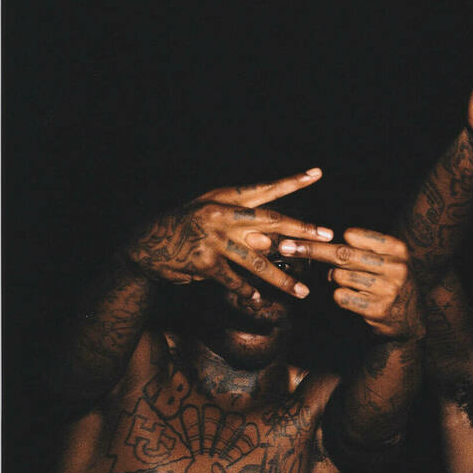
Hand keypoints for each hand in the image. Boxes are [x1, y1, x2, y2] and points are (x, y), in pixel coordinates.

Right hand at [127, 168, 333, 295]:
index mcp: (226, 199)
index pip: (266, 190)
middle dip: (300, 230)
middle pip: (270, 222)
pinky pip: (234, 280)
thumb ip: (243, 225)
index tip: (316, 173)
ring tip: (302, 292)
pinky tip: (258, 299)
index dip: (292, 182)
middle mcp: (223, 215)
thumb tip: (274, 241)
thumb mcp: (212, 215)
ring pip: (257, 260)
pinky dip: (246, 290)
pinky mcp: (204, 261)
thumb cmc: (185, 229)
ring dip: (281, 279)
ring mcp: (214, 238)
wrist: (146, 245)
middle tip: (326, 236)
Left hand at [295, 229, 424, 339]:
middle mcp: (395, 268)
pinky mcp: (377, 310)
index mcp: (398, 250)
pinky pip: (341, 297)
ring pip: (339, 276)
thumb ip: (362, 248)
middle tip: (286, 246)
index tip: (306, 234)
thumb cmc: (390, 282)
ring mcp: (387, 290)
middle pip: (342, 254)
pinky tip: (354, 299)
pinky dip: (340, 296)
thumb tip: (321, 240)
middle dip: (310, 249)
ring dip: (334, 280)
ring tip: (350, 284)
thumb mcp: (388, 259)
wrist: (410, 319)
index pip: (354, 236)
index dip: (330, 237)